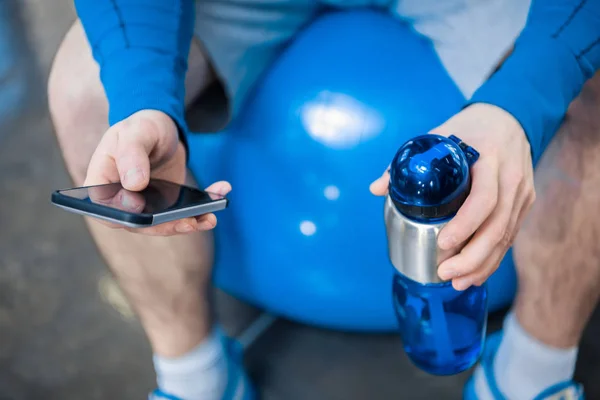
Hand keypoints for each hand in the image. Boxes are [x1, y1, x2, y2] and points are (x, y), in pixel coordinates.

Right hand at [84, 109, 230, 234]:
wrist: (160, 128)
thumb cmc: (140, 128)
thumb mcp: (135, 133)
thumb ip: (131, 155)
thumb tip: (135, 184)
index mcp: (103, 185)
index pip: (108, 211)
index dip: (126, 216)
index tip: (144, 209)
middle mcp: (123, 201)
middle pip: (140, 224)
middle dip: (166, 226)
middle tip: (190, 222)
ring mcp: (147, 207)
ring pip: (165, 223)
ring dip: (189, 222)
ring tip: (209, 218)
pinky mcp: (167, 206)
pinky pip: (184, 213)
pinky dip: (204, 208)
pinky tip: (220, 194)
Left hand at [371, 103, 535, 289]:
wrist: (508, 118)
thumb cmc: (468, 129)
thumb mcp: (437, 135)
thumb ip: (406, 162)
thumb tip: (376, 189)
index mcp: (489, 158)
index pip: (485, 198)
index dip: (465, 225)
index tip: (443, 243)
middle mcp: (511, 178)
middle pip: (498, 226)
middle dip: (472, 256)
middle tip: (445, 273)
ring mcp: (522, 192)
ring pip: (507, 236)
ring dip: (482, 264)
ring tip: (458, 282)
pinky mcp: (525, 203)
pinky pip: (511, 235)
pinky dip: (493, 258)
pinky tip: (475, 273)